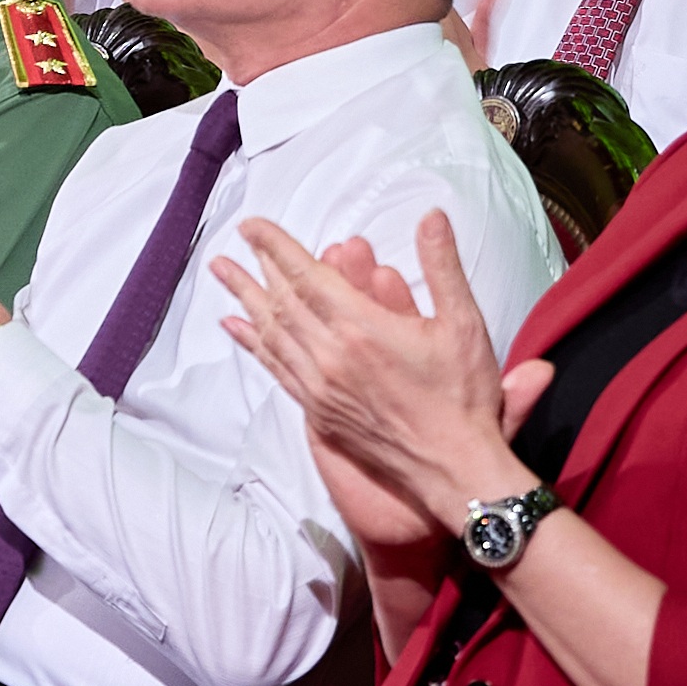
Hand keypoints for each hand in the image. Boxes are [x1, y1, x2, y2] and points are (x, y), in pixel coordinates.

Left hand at [209, 212, 548, 550]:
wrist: (455, 468)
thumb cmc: (463, 398)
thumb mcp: (464, 323)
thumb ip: (442, 265)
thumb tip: (431, 216)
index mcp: (362, 328)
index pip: (306, 275)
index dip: (276, 246)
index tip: (253, 226)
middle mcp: (331, 356)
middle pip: (281, 301)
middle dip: (255, 266)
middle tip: (234, 242)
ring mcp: (320, 387)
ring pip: (272, 333)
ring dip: (245, 298)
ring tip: (222, 273)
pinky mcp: (319, 412)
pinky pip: (276, 369)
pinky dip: (254, 344)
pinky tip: (238, 329)